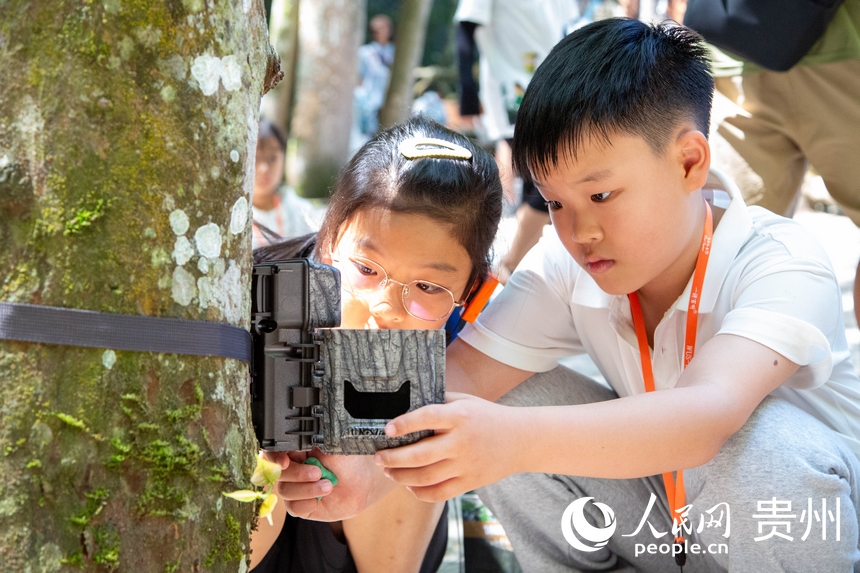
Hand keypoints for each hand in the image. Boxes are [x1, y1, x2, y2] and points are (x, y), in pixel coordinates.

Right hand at [264, 448, 395, 521]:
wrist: (365, 483)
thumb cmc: (349, 461)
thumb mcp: (333, 446)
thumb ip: (313, 442)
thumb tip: (298, 437)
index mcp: (296, 451)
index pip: (273, 452)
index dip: (273, 458)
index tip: (284, 461)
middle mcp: (293, 469)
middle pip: (278, 473)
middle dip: (297, 474)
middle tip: (318, 472)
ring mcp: (296, 489)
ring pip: (285, 491)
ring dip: (306, 489)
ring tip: (328, 486)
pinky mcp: (302, 506)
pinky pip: (294, 507)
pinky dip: (307, 503)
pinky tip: (322, 499)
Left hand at [374, 392, 521, 501]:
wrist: (521, 439)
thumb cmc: (487, 416)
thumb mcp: (466, 400)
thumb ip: (439, 402)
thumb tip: (405, 404)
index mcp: (461, 416)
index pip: (428, 418)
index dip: (405, 424)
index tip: (387, 428)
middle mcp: (462, 441)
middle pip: (421, 454)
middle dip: (393, 458)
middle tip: (377, 458)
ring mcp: (466, 464)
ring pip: (426, 477)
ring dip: (401, 476)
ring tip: (388, 472)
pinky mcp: (470, 482)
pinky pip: (439, 493)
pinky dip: (420, 492)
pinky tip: (409, 485)